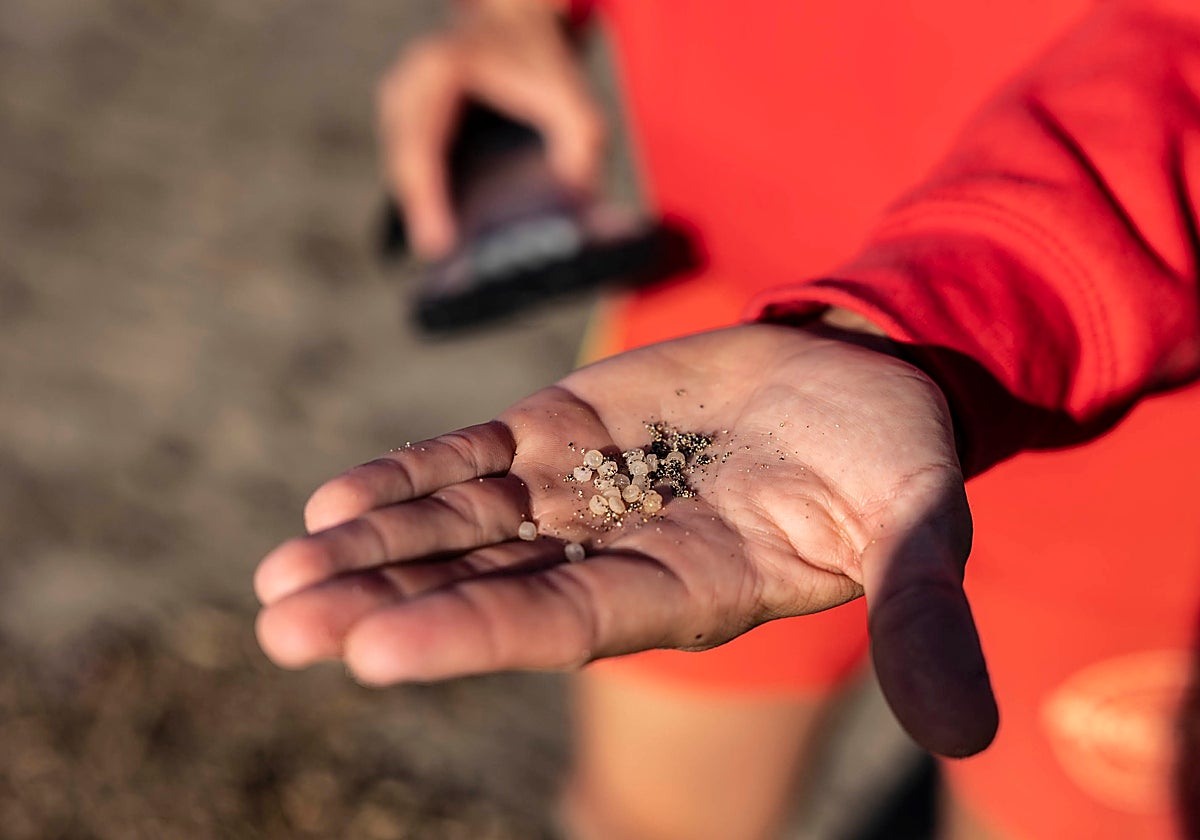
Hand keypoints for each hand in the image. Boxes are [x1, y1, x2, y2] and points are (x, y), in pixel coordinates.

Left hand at [254, 323, 996, 756]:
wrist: (862, 386)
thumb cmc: (892, 470)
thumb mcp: (918, 536)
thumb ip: (921, 620)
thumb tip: (967, 728)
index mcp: (680, 592)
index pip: (558, 623)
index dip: (470, 634)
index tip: (373, 652)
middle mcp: (611, 553)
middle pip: (481, 584)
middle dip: (383, 605)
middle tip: (282, 627)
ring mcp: (579, 490)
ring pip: (458, 525)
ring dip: (372, 547)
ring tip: (282, 576)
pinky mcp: (566, 427)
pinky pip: (473, 457)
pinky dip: (411, 476)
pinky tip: (337, 499)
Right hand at [378, 0, 603, 257]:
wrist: (515, 24)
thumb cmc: (541, 62)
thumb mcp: (573, 95)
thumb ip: (580, 139)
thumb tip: (575, 191)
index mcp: (441, 70)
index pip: (423, 143)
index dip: (428, 198)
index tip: (439, 245)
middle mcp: (409, 84)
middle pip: (404, 161)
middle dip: (420, 213)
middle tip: (441, 260)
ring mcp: (402, 103)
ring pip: (402, 168)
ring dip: (420, 209)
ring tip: (443, 256)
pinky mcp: (406, 122)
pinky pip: (410, 167)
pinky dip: (425, 198)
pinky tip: (446, 232)